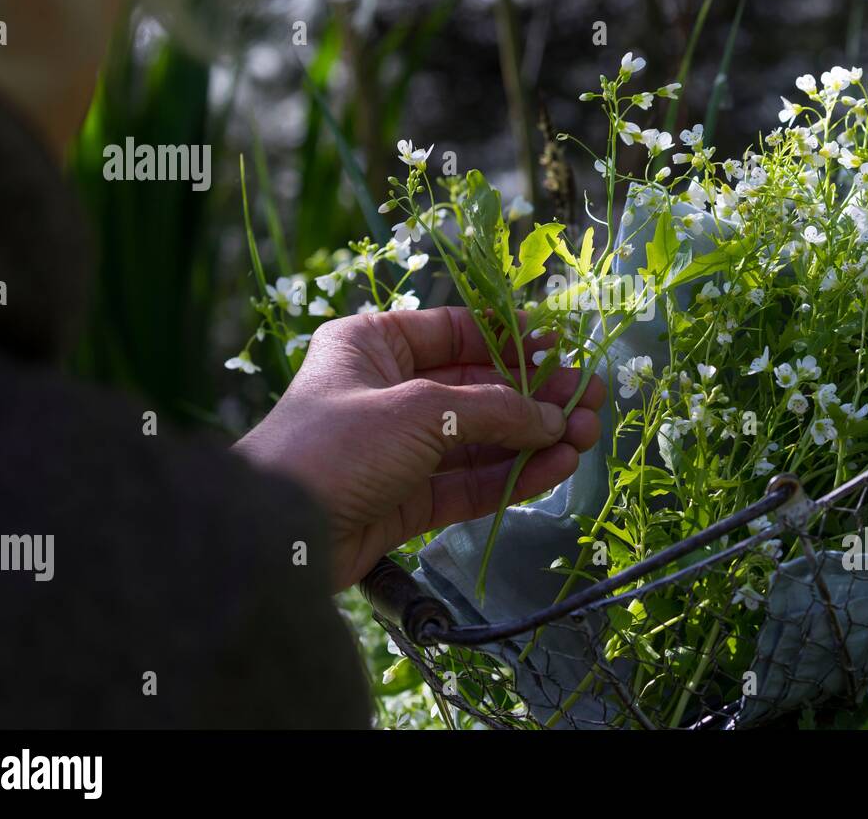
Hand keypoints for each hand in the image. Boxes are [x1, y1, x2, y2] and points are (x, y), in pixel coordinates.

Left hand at [234, 307, 603, 590]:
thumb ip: (493, 410)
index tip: (561, 346)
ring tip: (587, 434)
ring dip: (535, 437)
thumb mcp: (419, 410)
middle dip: (535, 394)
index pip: (456, 331)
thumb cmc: (337, 445)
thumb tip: (554, 415)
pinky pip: (471, 481)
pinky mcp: (409, 499)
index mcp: (373, 344)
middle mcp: (388, 390)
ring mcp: (400, 448)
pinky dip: (515, 474)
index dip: (511, 337)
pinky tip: (558, 465)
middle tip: (589, 397)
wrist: (278, 535)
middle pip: (477, 387)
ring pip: (481, 438)